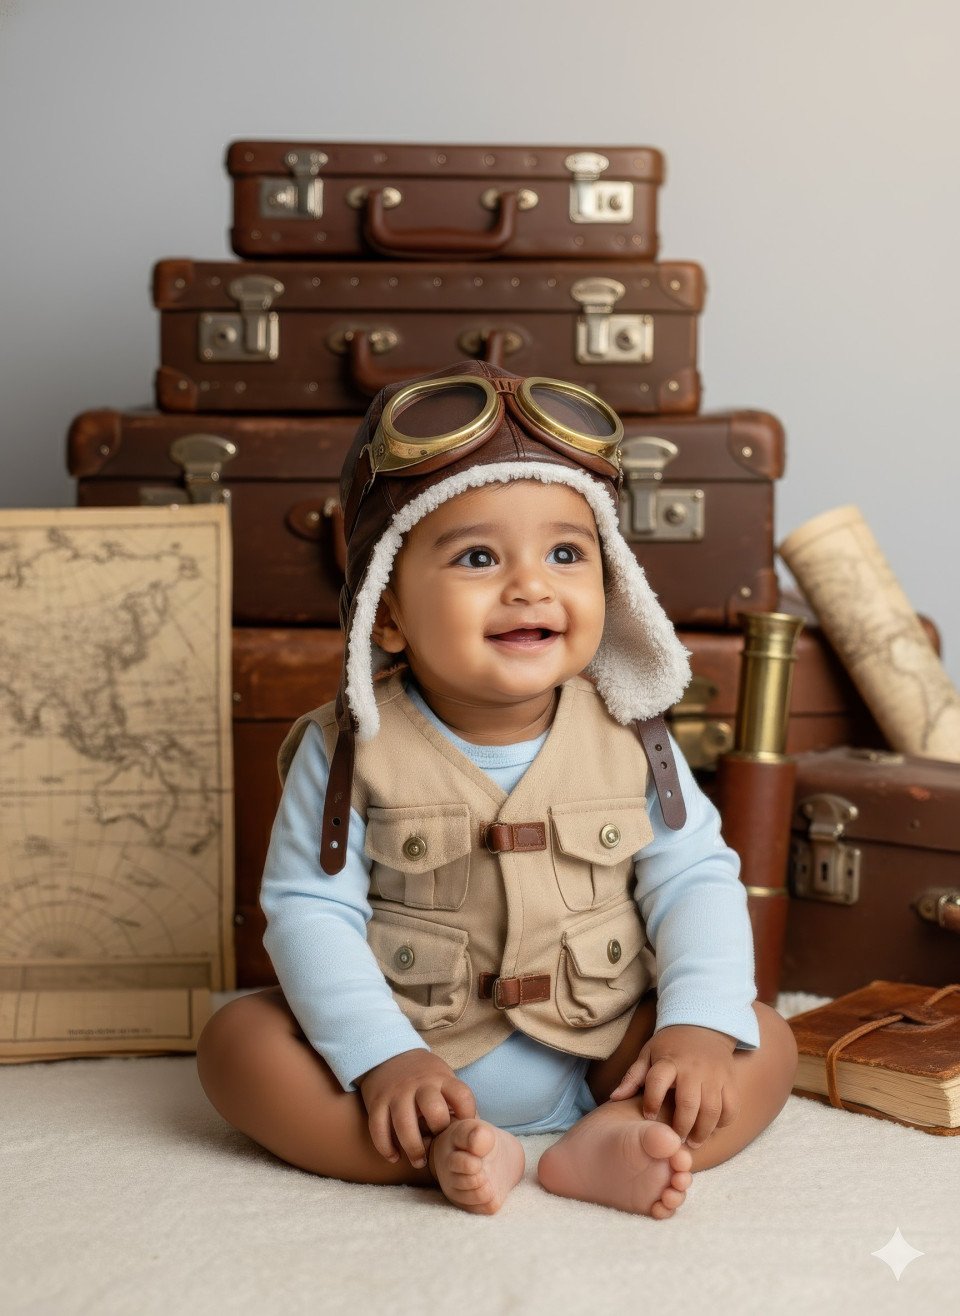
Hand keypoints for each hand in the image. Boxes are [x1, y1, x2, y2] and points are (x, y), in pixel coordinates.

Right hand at [357, 1048, 476, 1168]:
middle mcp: (419, 1084)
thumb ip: (456, 1101)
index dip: (468, 1116)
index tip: (463, 1129)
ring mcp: (396, 1093)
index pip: (462, 1096)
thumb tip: (477, 1130)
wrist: (387, 1054)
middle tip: (436, 1142)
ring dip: (413, 1149)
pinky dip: (386, 1148)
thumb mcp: (443, 1078)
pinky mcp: (376, 1102)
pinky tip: (394, 1157)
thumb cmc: (424, 1076)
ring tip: (419, 1161)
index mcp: (441, 1078)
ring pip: (404, 1125)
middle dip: (438, 1131)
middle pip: (434, 1111)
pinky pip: (378, 1129)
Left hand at [608, 1024, 740, 1147]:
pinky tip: (712, 1129)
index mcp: (669, 1061)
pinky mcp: (730, 1080)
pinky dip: (724, 1122)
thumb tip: (614, 1098)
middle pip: (688, 1104)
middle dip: (681, 1128)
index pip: (657, 1083)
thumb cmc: (670, 1045)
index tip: (649, 1117)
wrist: (703, 1025)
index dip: (651, 1103)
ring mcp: (714, 1075)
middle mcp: (693, 1068)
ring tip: (693, 1142)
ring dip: (703, 1132)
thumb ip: (633, 1077)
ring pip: (712, 1110)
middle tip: (675, 1141)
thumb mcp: (648, 1054)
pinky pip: (731, 1107)